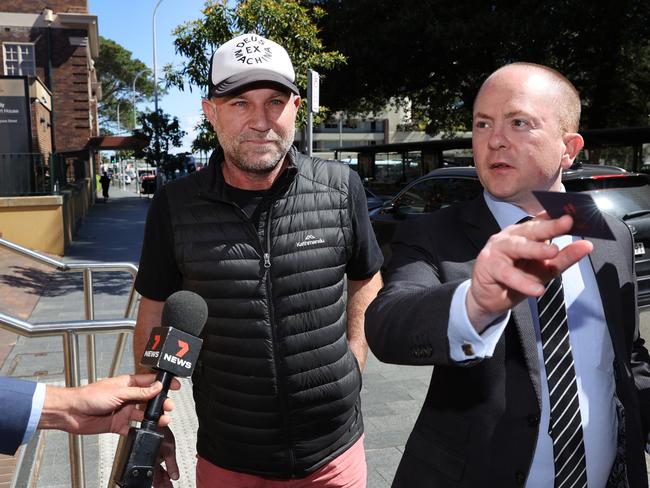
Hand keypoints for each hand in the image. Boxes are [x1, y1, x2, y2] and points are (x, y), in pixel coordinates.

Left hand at [39, 374, 180, 435]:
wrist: (72, 413)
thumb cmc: (90, 396)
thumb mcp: (119, 392)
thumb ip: (139, 392)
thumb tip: (157, 387)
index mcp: (128, 384)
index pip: (150, 382)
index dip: (163, 383)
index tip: (175, 386)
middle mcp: (127, 397)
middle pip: (149, 399)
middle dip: (161, 403)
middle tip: (168, 406)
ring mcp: (123, 411)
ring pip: (143, 414)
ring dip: (154, 417)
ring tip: (163, 420)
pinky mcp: (118, 424)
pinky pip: (132, 428)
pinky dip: (140, 430)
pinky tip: (146, 431)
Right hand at [153, 426, 178, 487]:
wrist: (156, 420)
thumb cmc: (159, 429)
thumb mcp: (169, 449)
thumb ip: (172, 464)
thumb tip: (175, 476)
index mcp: (151, 461)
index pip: (156, 480)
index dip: (163, 486)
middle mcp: (149, 460)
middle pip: (156, 477)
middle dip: (163, 484)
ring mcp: (151, 456)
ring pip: (156, 473)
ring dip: (162, 479)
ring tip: (168, 485)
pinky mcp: (154, 452)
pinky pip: (157, 465)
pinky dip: (163, 471)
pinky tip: (167, 474)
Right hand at [466, 214, 592, 331]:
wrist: (488, 299)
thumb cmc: (516, 280)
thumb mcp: (545, 270)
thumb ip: (564, 258)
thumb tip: (587, 245)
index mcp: (524, 233)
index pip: (543, 220)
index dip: (558, 215)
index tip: (576, 211)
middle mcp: (510, 236)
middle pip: (531, 229)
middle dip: (550, 225)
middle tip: (568, 222)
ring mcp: (497, 248)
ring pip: (517, 246)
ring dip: (535, 249)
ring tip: (553, 252)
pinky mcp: (488, 265)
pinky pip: (507, 273)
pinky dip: (522, 281)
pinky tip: (536, 289)